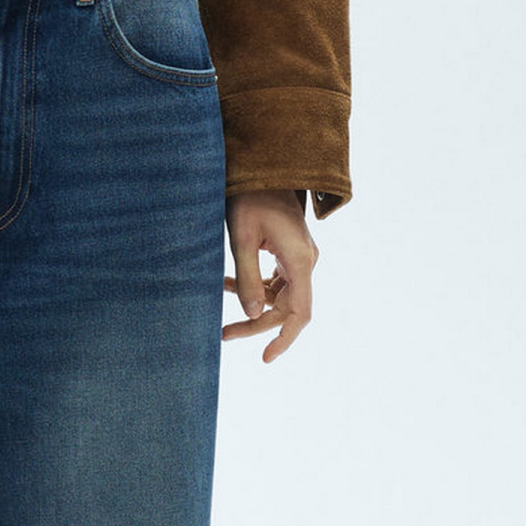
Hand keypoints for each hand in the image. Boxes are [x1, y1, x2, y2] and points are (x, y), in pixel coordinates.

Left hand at [222, 189, 318, 362]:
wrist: (262, 168)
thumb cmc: (249, 197)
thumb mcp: (241, 238)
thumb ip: (247, 278)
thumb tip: (253, 314)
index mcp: (299, 260)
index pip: (300, 313)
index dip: (284, 338)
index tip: (265, 358)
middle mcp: (306, 261)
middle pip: (286, 308)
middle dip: (255, 322)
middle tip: (223, 334)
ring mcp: (300, 257)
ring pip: (280, 296)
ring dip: (252, 303)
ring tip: (220, 302)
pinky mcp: (290, 253)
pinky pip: (276, 281)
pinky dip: (255, 286)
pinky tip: (227, 282)